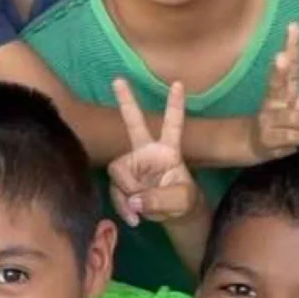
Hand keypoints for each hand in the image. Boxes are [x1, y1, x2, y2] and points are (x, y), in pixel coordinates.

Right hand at [108, 79, 202, 226]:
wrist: (173, 216)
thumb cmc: (182, 201)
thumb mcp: (181, 201)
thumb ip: (160, 199)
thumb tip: (134, 200)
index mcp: (168, 151)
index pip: (173, 125)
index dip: (175, 106)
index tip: (179, 84)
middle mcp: (147, 152)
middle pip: (134, 123)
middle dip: (126, 102)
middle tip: (118, 79)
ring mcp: (133, 165)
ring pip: (119, 174)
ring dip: (127, 195)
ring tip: (141, 212)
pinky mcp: (123, 180)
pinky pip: (115, 191)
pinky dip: (122, 206)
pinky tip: (133, 218)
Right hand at [251, 23, 298, 160]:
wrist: (255, 143)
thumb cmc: (285, 123)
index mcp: (284, 89)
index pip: (291, 66)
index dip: (292, 47)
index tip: (293, 26)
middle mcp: (272, 101)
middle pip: (276, 85)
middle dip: (279, 71)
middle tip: (280, 57)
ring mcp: (267, 119)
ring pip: (295, 118)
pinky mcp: (266, 138)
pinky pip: (294, 137)